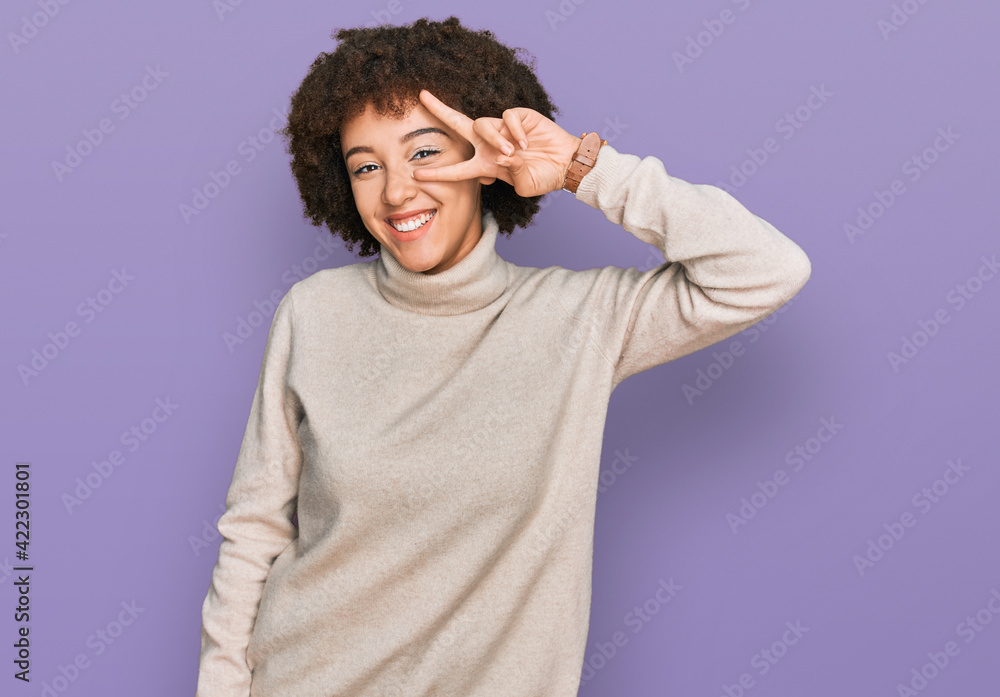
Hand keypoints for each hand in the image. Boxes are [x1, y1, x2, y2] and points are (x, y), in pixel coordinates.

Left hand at [412, 89, 580, 197]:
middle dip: (440, 111)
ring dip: (495, 139)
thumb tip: (501, 156)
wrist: (565, 164)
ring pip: (483, 125)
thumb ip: (512, 174)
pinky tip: (526, 143)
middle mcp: (490, 144)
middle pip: (459, 125)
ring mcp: (503, 129)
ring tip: (512, 153)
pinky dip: (515, 131)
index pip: (457, 169)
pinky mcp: (519, 116)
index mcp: (486, 164)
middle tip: (422, 98)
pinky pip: (508, 118)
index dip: (438, 174)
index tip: (417, 174)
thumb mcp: (525, 185)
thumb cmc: (544, 177)